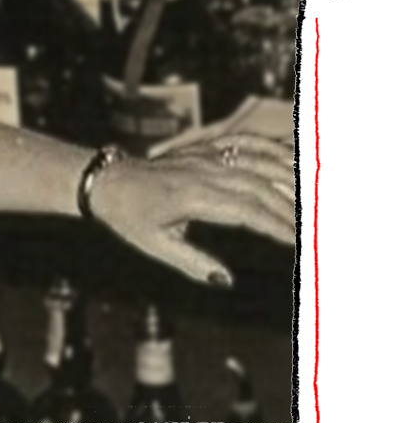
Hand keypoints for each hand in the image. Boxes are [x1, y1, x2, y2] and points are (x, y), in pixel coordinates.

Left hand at [89, 134, 297, 285]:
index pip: (246, 211)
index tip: (299, 242)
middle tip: (315, 231)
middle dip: (292, 209)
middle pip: (260, 188)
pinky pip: (243, 143)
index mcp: (191, 197)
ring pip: (257, 164)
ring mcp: (204, 157)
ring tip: (313, 202)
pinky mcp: (204, 148)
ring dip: (289, 180)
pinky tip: (294, 160)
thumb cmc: (128, 215)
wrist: (106, 180)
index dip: (276, 226)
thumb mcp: (152, 244)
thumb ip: (191, 261)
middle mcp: (202, 172)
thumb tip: (226, 279)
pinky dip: (271, 148)